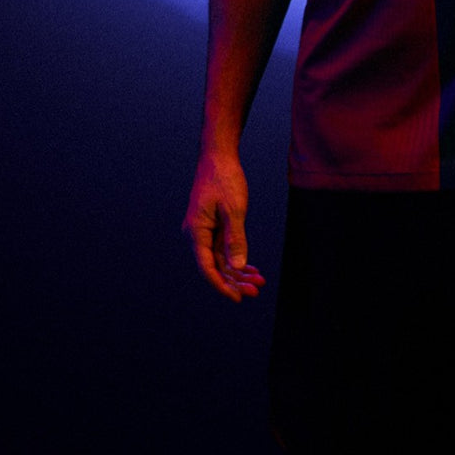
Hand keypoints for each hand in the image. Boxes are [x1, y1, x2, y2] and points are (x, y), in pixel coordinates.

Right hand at [182, 153, 265, 301]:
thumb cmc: (224, 179)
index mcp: (196, 231)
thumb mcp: (234, 209)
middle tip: (256, 291)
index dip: (222, 285)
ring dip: (239, 271)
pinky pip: (224, 249)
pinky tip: (252, 269)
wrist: (219, 156)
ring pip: (221, 259)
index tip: (237, 298)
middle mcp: (197, 234)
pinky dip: (238, 258)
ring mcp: (205, 231)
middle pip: (215, 266)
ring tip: (258, 282)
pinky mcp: (213, 226)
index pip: (207, 267)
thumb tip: (236, 267)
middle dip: (235, 281)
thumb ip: (235, 239)